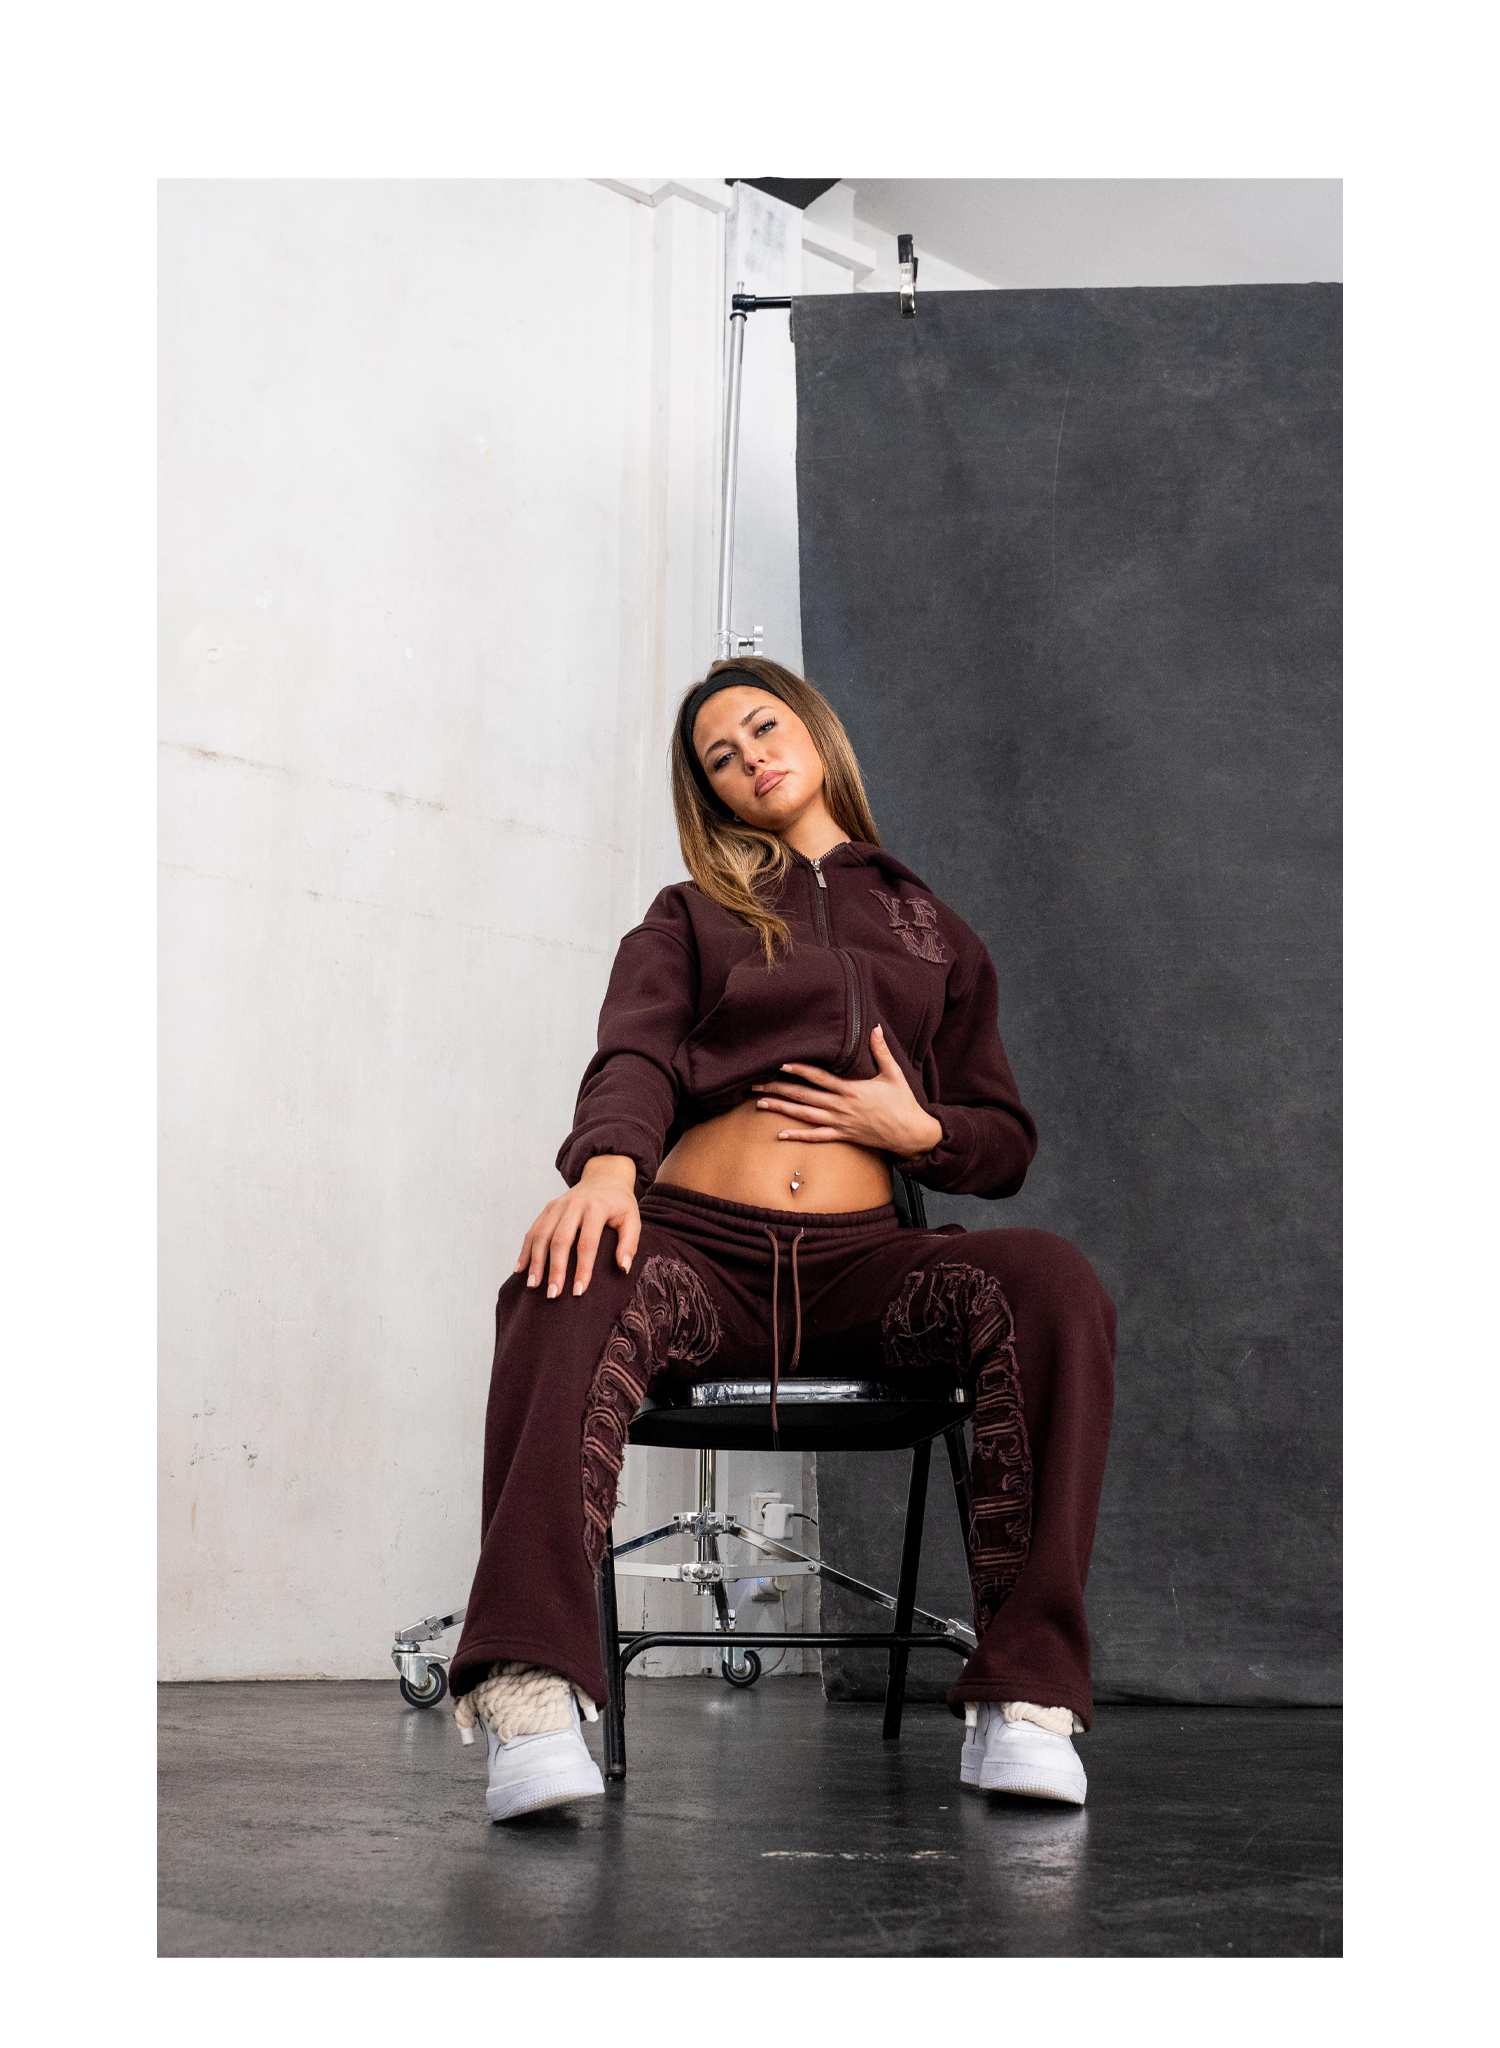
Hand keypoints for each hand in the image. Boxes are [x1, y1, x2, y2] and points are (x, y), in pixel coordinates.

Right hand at [515, 1154, 639, 1299]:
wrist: (605, 1177)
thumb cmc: (619, 1204)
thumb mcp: (633, 1219)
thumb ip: (629, 1243)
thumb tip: (623, 1268)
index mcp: (596, 1207)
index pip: (587, 1243)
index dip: (582, 1269)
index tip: (579, 1291)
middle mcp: (574, 1205)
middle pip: (560, 1240)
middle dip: (555, 1269)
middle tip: (553, 1294)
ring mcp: (558, 1205)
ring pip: (541, 1235)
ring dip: (535, 1262)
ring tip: (533, 1285)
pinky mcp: (548, 1208)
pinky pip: (533, 1230)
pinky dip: (525, 1250)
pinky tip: (520, 1269)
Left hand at [751, 1026, 943, 1160]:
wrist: (910, 1133)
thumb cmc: (903, 1102)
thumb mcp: (893, 1074)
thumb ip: (881, 1051)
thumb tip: (875, 1027)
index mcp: (851, 1089)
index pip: (819, 1077)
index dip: (799, 1070)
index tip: (780, 1063)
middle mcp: (841, 1106)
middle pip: (804, 1096)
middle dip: (779, 1089)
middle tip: (756, 1084)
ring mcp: (840, 1123)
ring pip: (804, 1116)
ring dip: (781, 1109)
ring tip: (760, 1103)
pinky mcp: (843, 1136)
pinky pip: (816, 1137)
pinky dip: (798, 1136)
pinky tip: (780, 1134)